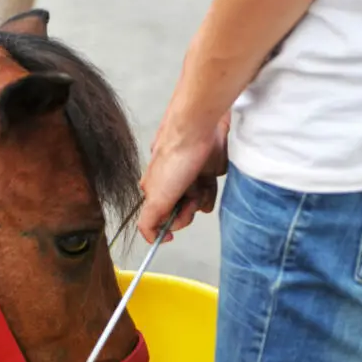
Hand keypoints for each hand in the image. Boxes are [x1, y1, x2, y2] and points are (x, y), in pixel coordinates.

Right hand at [138, 108, 229, 243]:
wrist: (199, 124)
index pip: (162, 219)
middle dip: (189, 208)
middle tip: (192, 194)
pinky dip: (212, 187)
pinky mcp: (206, 167)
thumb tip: (151, 238)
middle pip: (182, 211)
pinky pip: (211, 187)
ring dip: (203, 198)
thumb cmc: (176, 156)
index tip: (179, 216)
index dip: (172, 222)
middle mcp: (170, 182)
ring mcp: (189, 174)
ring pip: (199, 202)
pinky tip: (210, 176)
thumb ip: (148, 221)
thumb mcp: (156, 196)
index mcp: (154, 189)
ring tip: (203, 181)